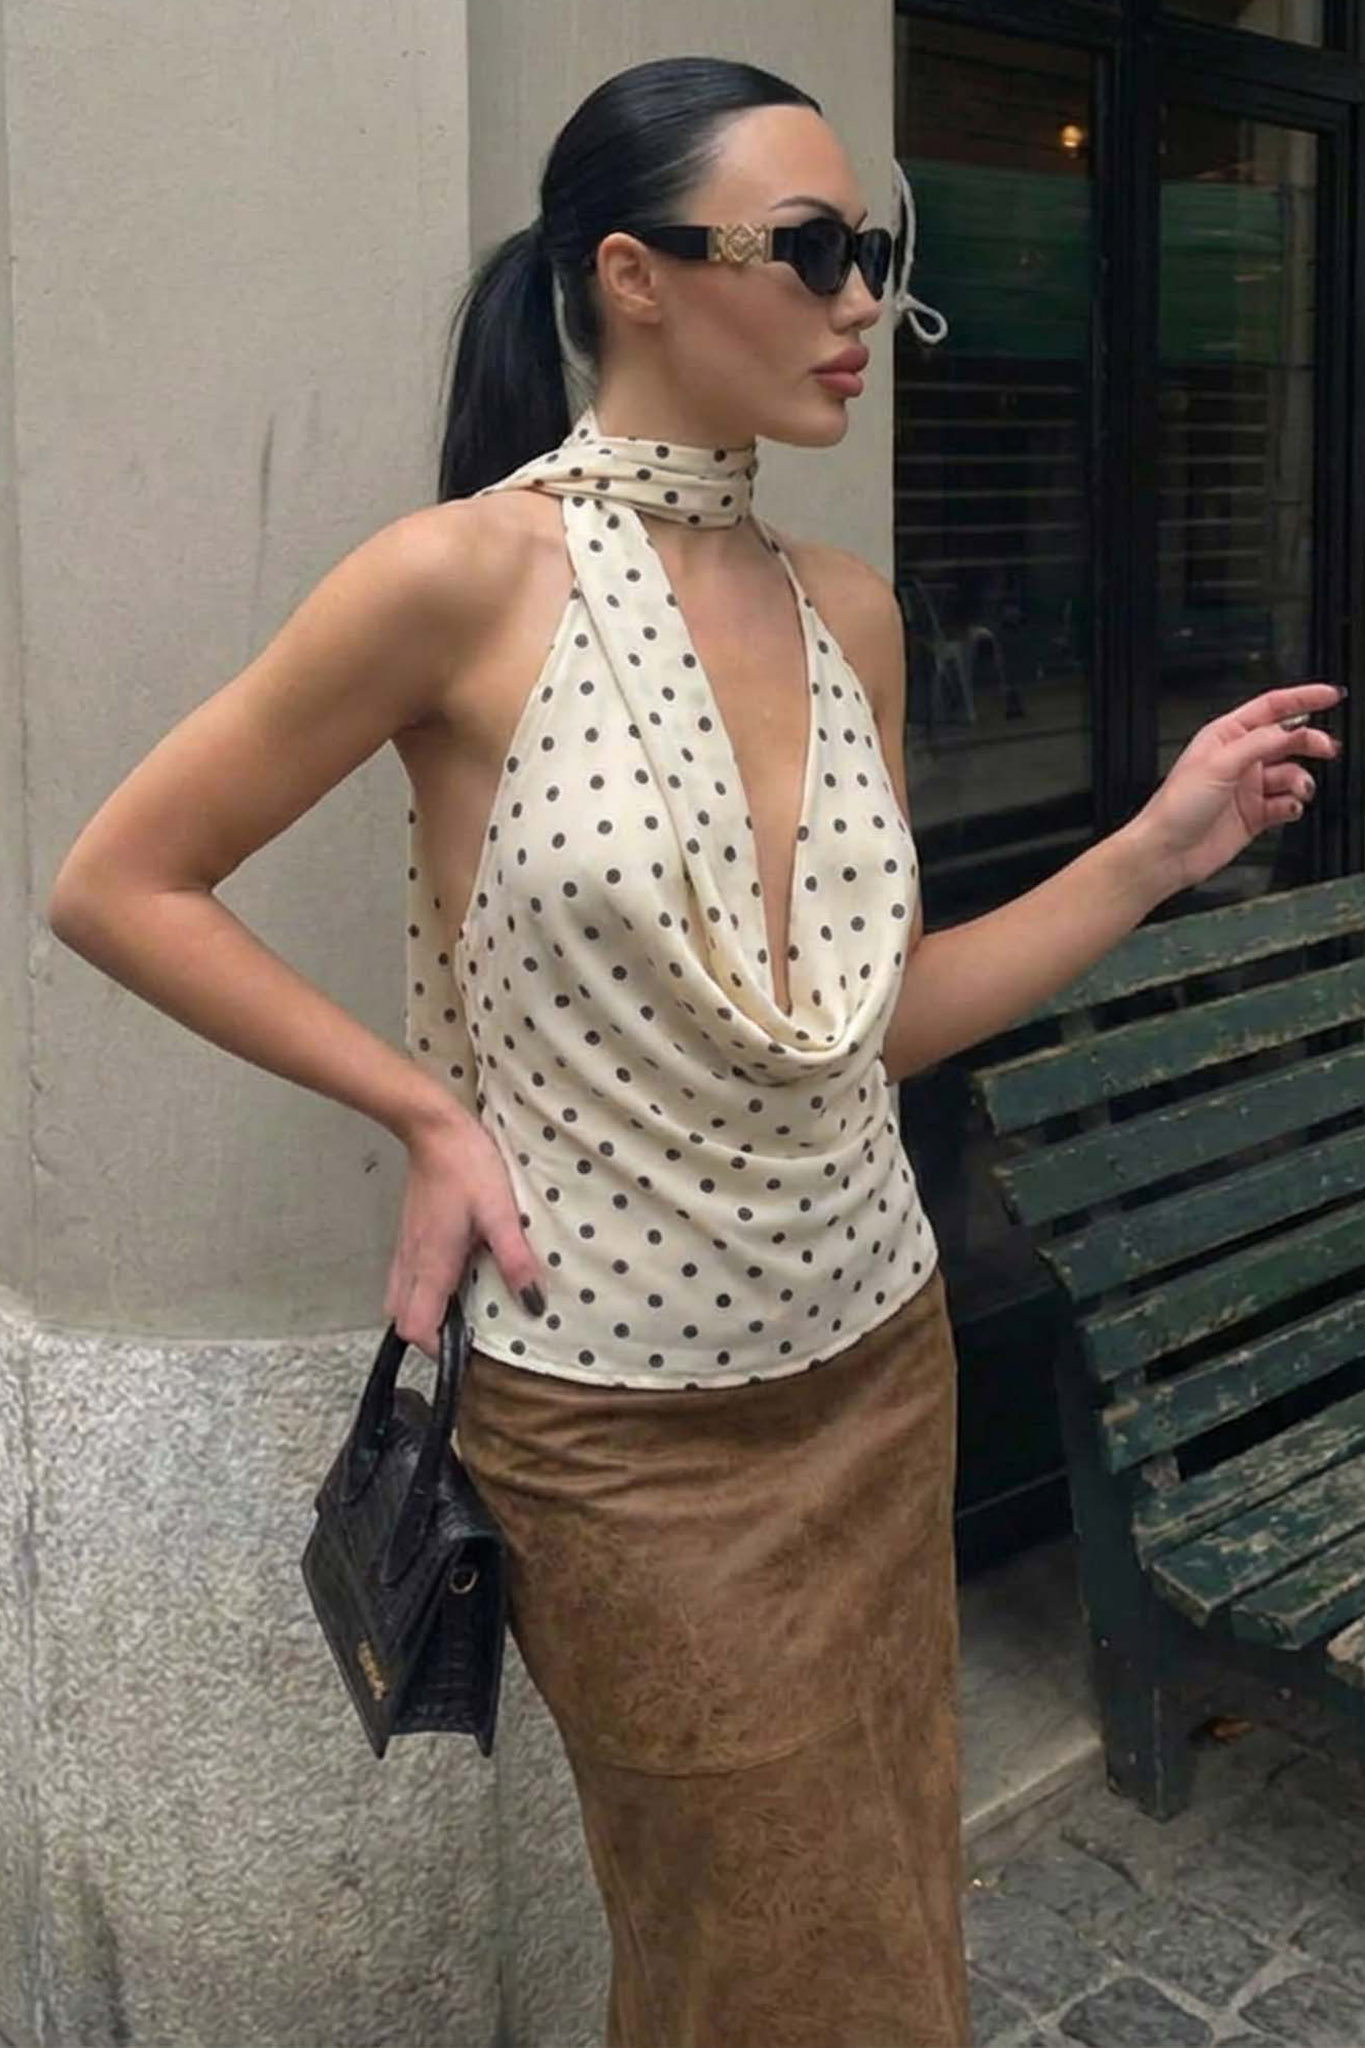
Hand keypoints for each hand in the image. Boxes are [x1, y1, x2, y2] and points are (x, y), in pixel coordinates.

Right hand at [383, 1111, 546, 1358]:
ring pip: (399, 1301)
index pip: (415, 1328)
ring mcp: (405, 1249)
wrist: (434, 1130)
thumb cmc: (468, 1167)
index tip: (468, 1347)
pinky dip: (421, 1292)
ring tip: (460, 1308)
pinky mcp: (408, 1235)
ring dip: (425, 1313)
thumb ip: (516, 1261)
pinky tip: (450, 1278)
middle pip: (402, 1321)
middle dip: (430, 1335)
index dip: (437, 1348)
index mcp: (432, 1264)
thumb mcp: (501, 1214)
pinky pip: (404, 1279)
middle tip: (466, 1330)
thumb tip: (534, 1304)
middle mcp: (411, 1263)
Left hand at [1135, 681, 1344, 893]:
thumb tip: (1291, 729)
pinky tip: (1288, 808)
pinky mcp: (1254, 815)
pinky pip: (1286, 804)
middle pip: (1287, 740)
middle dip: (1310, 741)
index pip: (1271, 708)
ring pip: (1290, 774)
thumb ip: (1259, 743)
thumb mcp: (1218, 764)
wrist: (1166, 853)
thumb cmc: (1176, 807)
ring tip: (1299, 790)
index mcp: (1225, 736)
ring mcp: (1247, 788)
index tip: (1331, 695)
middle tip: (1327, 747)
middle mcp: (1238, 759)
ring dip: (1300, 780)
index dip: (1304, 698)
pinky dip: (1293, 805)